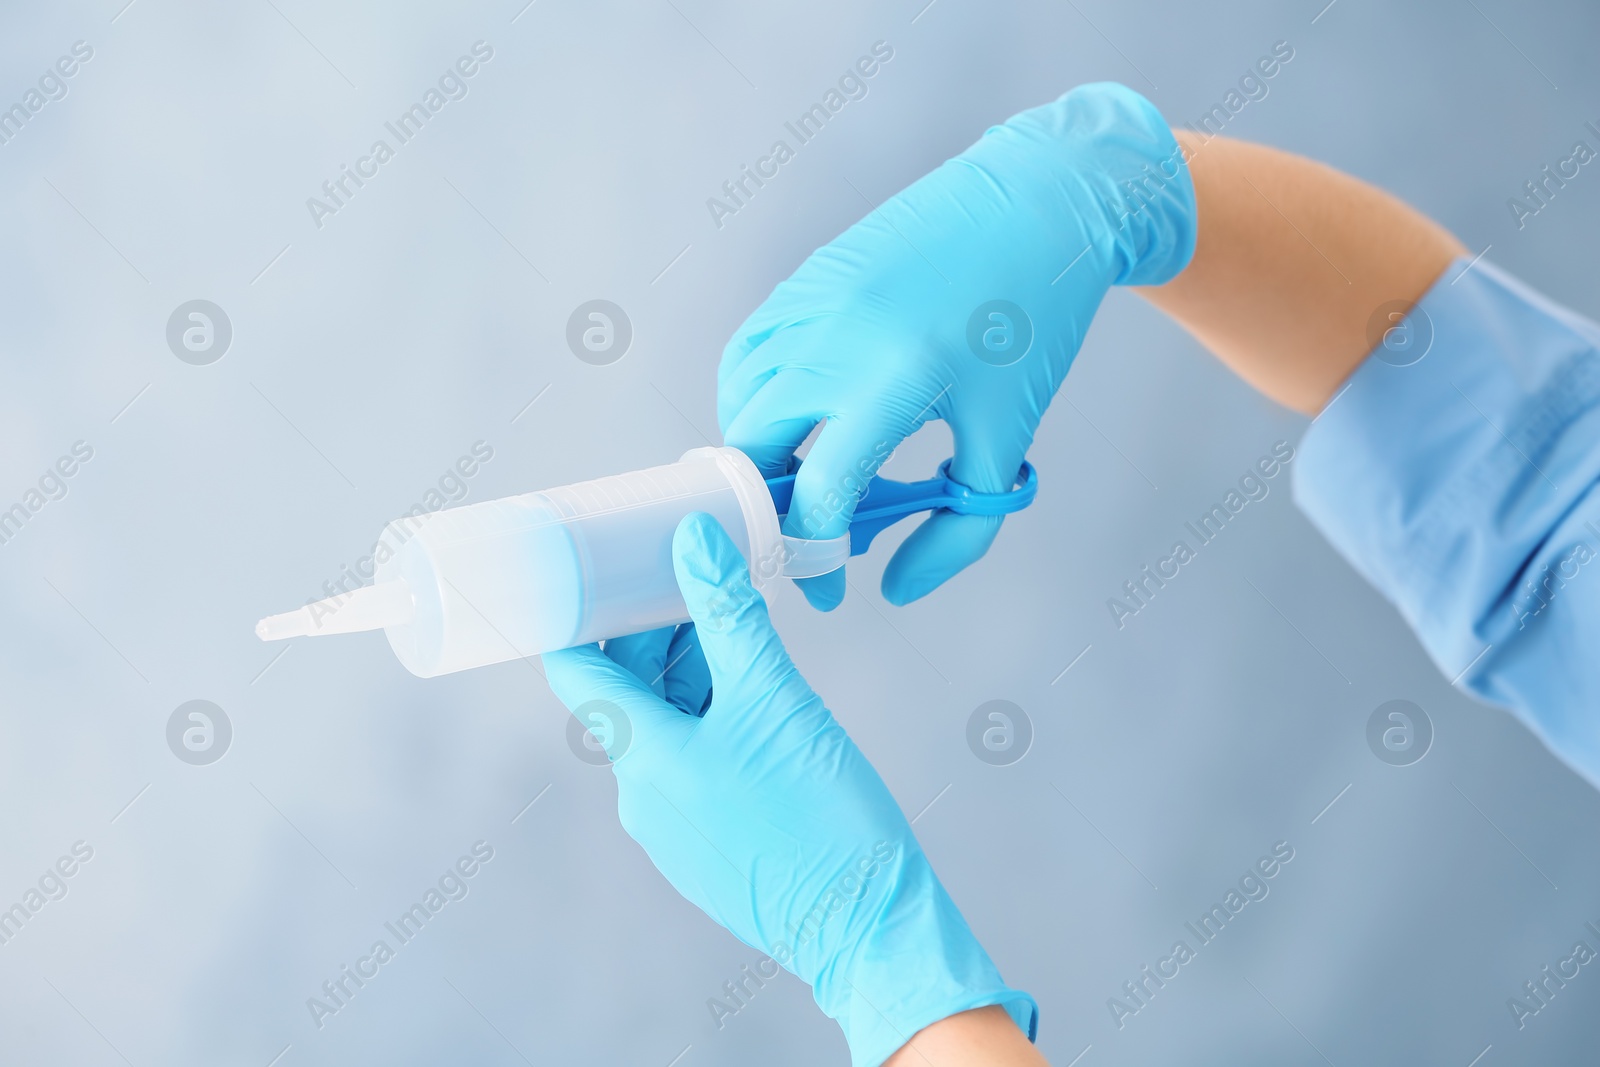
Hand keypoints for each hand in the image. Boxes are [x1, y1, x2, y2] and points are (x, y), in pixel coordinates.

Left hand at [543, 513, 1034, 1066]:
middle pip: (627, 695)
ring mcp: (671, 828)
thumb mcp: (776, 697)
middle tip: (698, 584)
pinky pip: (689, 767)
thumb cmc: (821, 817)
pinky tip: (753, 701)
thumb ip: (730, 614)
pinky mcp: (705, 847)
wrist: (866, 924)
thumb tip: (693, 540)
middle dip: (656, 636)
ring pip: (663, 729)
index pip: (577, 670)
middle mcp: (642, 795)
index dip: (581, 614)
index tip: (600, 570)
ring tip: (737, 635)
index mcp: (643, 755)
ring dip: (689, 676)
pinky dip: (708, 721)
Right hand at [719, 82, 1195, 608]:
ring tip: (805, 475)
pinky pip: (749, 352)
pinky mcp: (805, 279)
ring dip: (758, 452)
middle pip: (754, 451)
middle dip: (770, 509)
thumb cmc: (1032, 325)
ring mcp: (811, 303)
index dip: (816, 559)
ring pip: (739, 400)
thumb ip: (958, 530)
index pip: (818, 496)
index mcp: (891, 384)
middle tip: (808, 534)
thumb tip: (898, 586)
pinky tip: (799, 415)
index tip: (830, 589)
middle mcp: (834, 341)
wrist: (1038, 204)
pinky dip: (755, 397)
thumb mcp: (1007, 441)